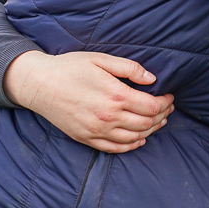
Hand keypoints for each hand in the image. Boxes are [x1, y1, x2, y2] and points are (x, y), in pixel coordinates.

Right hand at [4, 51, 173, 152]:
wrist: (39, 84)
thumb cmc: (71, 67)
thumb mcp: (102, 59)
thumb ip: (130, 68)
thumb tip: (153, 78)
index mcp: (115, 95)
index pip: (151, 106)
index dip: (165, 103)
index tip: (170, 96)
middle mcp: (107, 116)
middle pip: (146, 123)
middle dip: (162, 115)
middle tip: (168, 108)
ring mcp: (96, 130)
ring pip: (134, 137)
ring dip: (151, 130)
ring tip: (159, 121)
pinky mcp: (85, 138)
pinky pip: (114, 148)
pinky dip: (131, 145)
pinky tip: (140, 139)